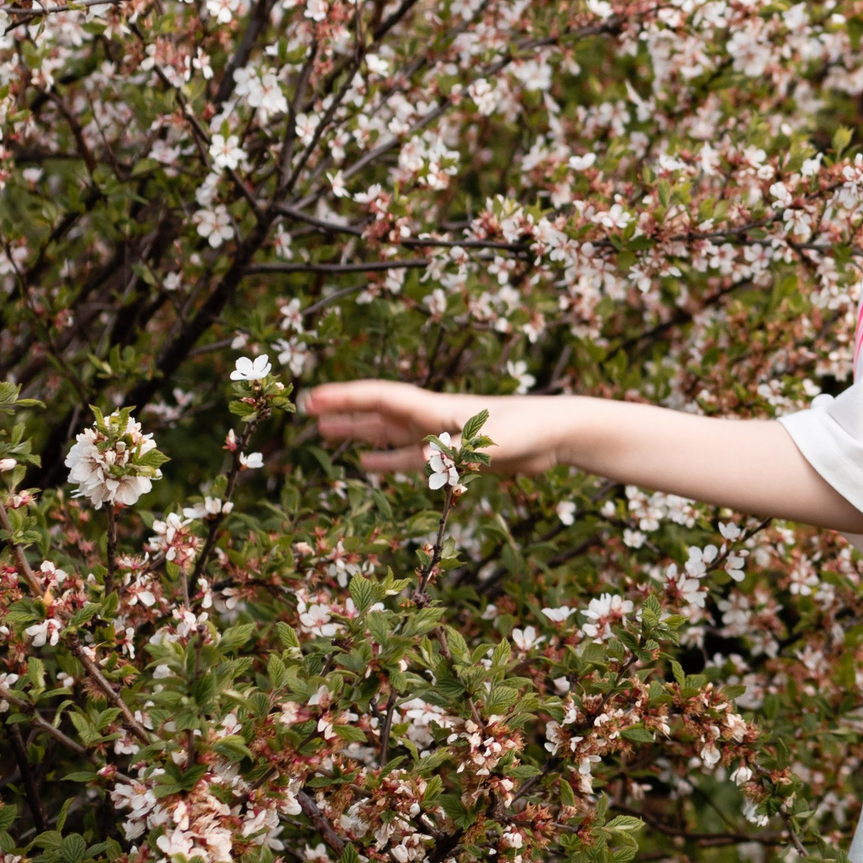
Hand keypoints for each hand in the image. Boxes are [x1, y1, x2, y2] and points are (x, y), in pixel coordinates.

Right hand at [303, 380, 570, 478]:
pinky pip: (410, 459)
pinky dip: (387, 462)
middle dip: (343, 411)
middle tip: (305, 410)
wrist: (556, 434)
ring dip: (358, 433)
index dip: (347, 398)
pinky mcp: (453, 456)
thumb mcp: (497, 443)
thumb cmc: (530, 431)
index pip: (383, 399)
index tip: (313, 396)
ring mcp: (440, 436)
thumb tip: (425, 457)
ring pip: (389, 434)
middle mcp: (432, 418)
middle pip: (378, 413)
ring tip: (325, 434)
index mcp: (437, 409)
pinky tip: (366, 466)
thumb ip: (463, 449)